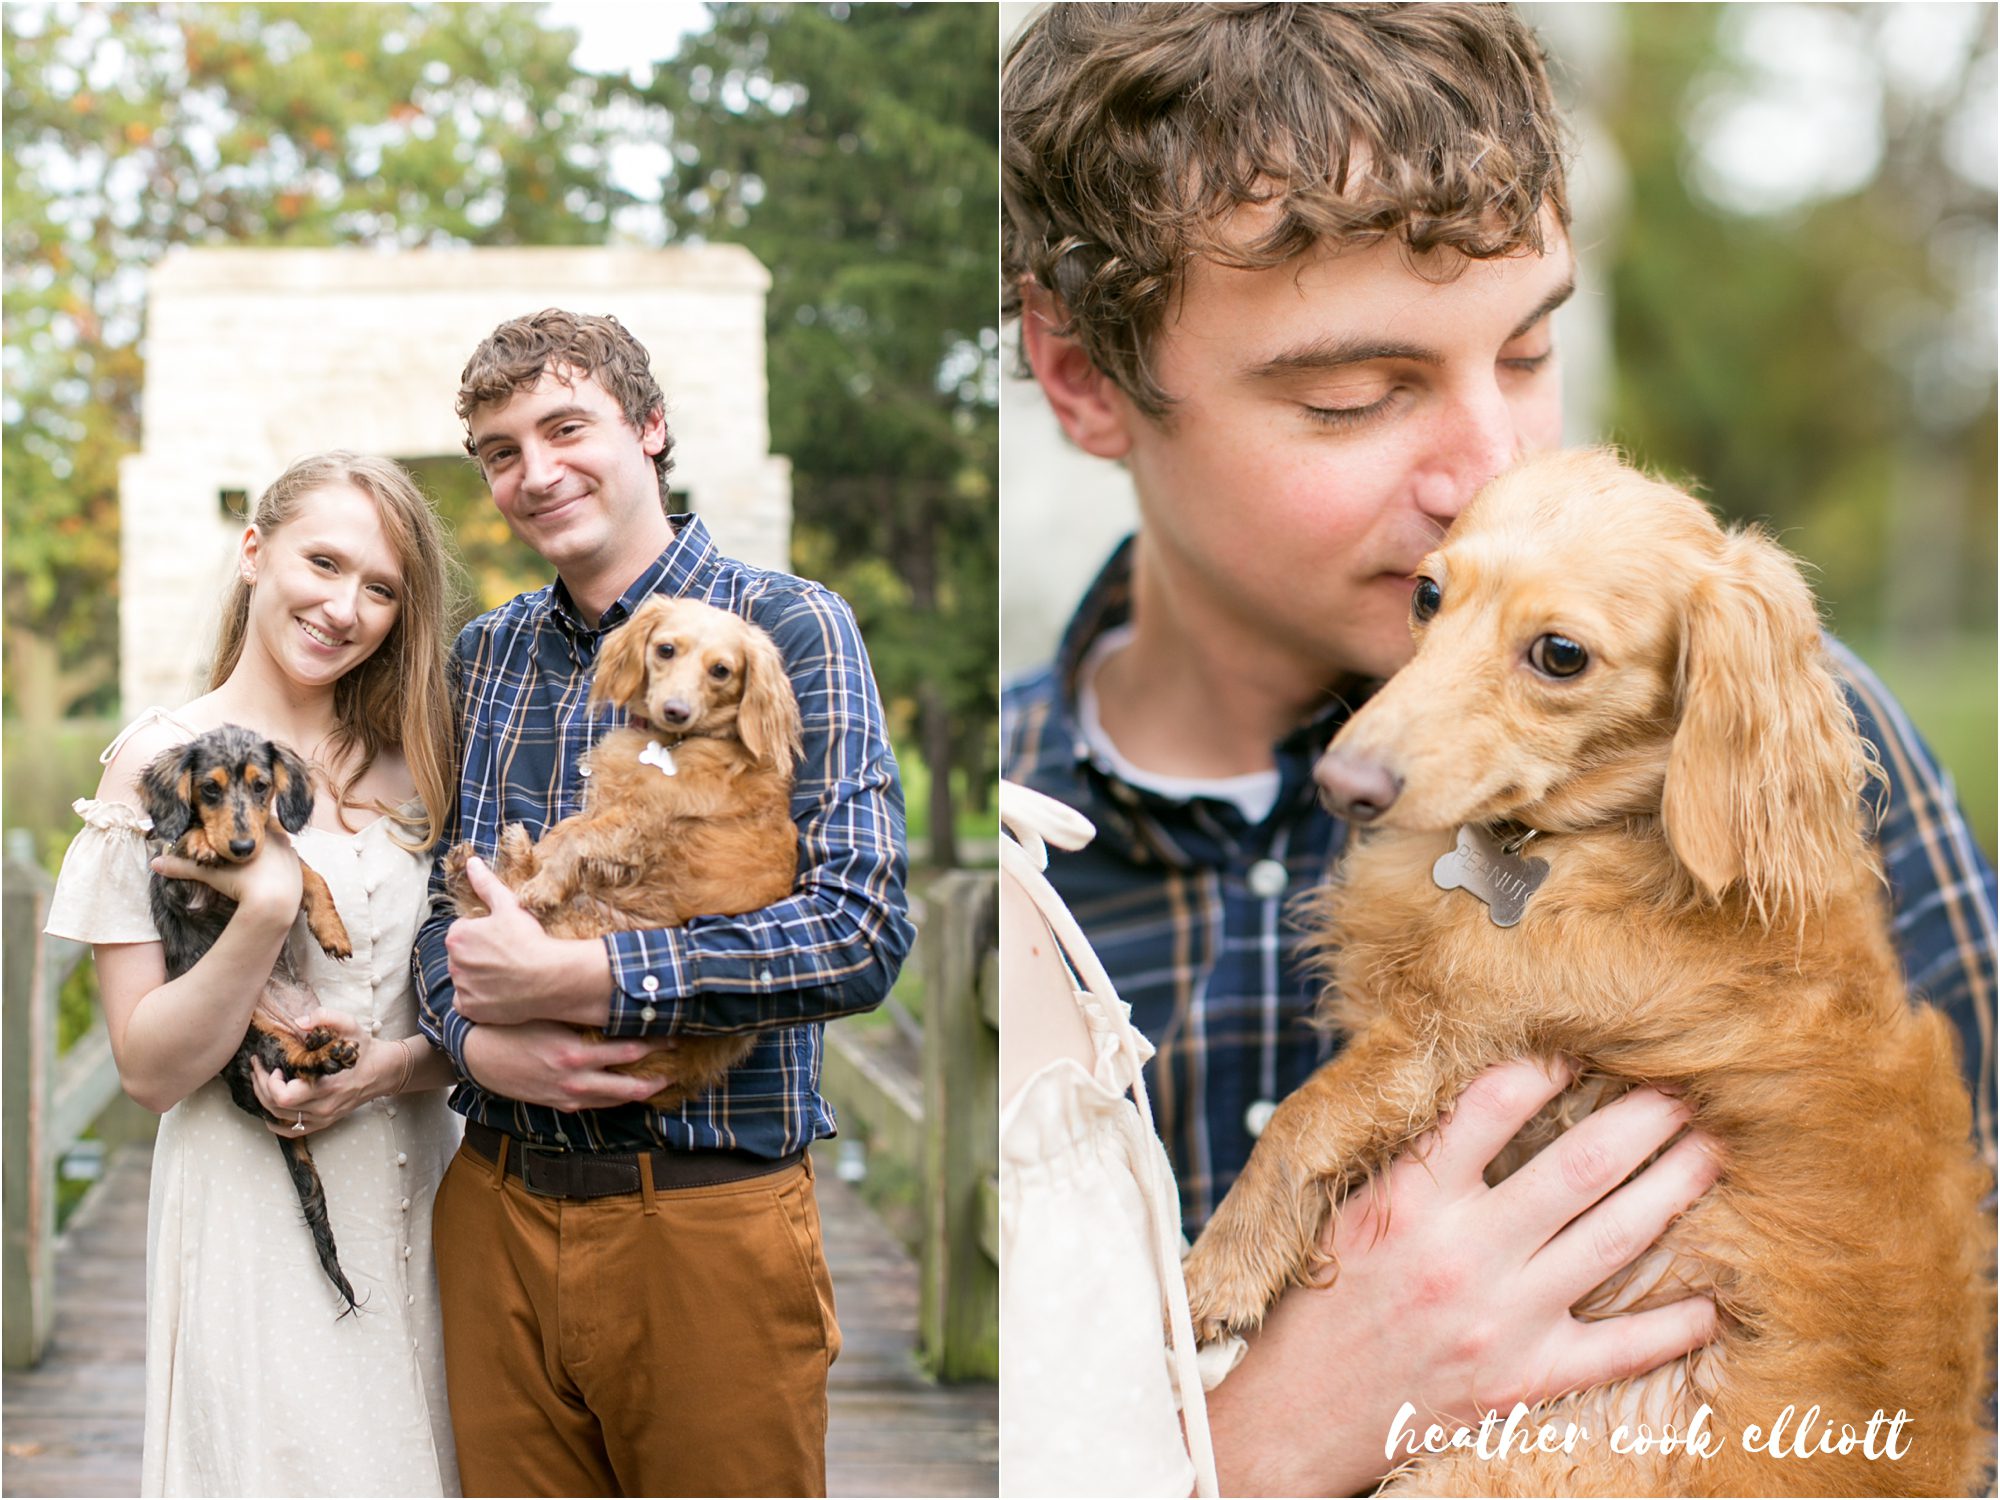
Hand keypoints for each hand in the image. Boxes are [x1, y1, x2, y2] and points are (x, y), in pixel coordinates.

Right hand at [152, 832, 303, 923]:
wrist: (275, 902)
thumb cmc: (241, 884)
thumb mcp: (210, 874)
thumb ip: (184, 866)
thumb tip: (155, 864)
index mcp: (257, 828)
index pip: (245, 816)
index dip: (232, 822)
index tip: (224, 831)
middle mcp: (278, 835)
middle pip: (263, 828)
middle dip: (250, 835)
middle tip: (238, 847)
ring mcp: (291, 851)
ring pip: (278, 844)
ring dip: (266, 850)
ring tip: (253, 861)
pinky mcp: (299, 868)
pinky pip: (287, 861)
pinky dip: (277, 865)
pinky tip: (269, 873)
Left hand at [250, 1010, 384, 1135]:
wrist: (383, 1071)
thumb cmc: (364, 1049)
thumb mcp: (349, 1025)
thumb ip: (325, 1017)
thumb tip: (299, 1022)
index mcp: (327, 1087)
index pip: (285, 1097)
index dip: (271, 1083)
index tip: (275, 1066)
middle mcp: (323, 1107)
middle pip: (276, 1108)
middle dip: (261, 1087)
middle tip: (260, 1068)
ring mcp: (323, 1118)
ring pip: (279, 1119)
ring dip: (264, 1101)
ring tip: (263, 1081)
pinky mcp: (323, 1122)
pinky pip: (291, 1130)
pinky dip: (275, 1122)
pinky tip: (271, 1106)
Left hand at [445, 857, 611, 1025]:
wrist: (549, 977)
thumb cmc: (530, 939)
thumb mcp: (509, 906)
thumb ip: (486, 884)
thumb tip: (471, 862)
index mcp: (457, 936)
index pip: (463, 933)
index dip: (483, 935)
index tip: (502, 939)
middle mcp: (452, 962)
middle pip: (462, 957)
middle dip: (478, 956)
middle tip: (507, 957)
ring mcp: (461, 988)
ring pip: (466, 979)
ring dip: (479, 978)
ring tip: (506, 975)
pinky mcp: (470, 1009)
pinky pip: (468, 1003)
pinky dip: (480, 1000)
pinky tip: (500, 993)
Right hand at [462, 1020, 669, 1111]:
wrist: (479, 1055)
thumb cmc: (514, 1027)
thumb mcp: (548, 1015)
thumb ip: (580, 1013)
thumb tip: (613, 998)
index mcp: (575, 1054)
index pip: (630, 1050)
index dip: (656, 1044)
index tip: (674, 1035)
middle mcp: (576, 1080)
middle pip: (631, 1085)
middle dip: (659, 1077)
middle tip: (677, 1066)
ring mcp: (568, 1096)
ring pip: (616, 1100)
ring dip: (640, 1091)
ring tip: (660, 1080)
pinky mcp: (560, 1105)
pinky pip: (597, 1105)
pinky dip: (616, 1098)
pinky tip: (627, 1089)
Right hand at [1204, 1057, 1721, 1496]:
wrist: (1302, 1412)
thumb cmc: (1327, 1298)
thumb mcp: (1353, 1211)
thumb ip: (1417, 1158)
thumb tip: (1488, 1090)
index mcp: (1410, 1201)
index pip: (1493, 1105)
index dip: (1548, 1066)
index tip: (1585, 1045)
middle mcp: (1461, 1254)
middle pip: (1579, 1167)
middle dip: (1644, 1119)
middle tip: (1687, 1086)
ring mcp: (1502, 1320)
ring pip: (1614, 1239)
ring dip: (1675, 1187)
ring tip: (1711, 1150)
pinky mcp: (1527, 1379)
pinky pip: (1622, 1347)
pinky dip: (1675, 1323)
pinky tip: (1713, 1297)